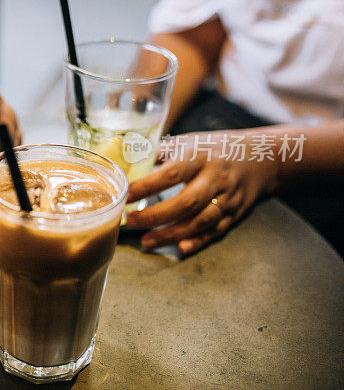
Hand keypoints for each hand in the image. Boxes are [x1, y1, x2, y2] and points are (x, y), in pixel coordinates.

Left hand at [126, 131, 279, 254]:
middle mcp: (215, 179)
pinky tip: (179, 248)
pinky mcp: (234, 215)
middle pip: (186, 202)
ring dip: (171, 234)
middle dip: (156, 215)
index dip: (147, 185)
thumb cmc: (216, 148)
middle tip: (131, 221)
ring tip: (146, 241)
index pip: (172, 173)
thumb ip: (160, 151)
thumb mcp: (190, 141)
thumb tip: (126, 158)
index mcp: (201, 157)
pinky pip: (215, 232)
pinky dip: (197, 242)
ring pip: (199, 222)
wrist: (262, 158)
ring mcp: (227, 199)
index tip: (125, 194)